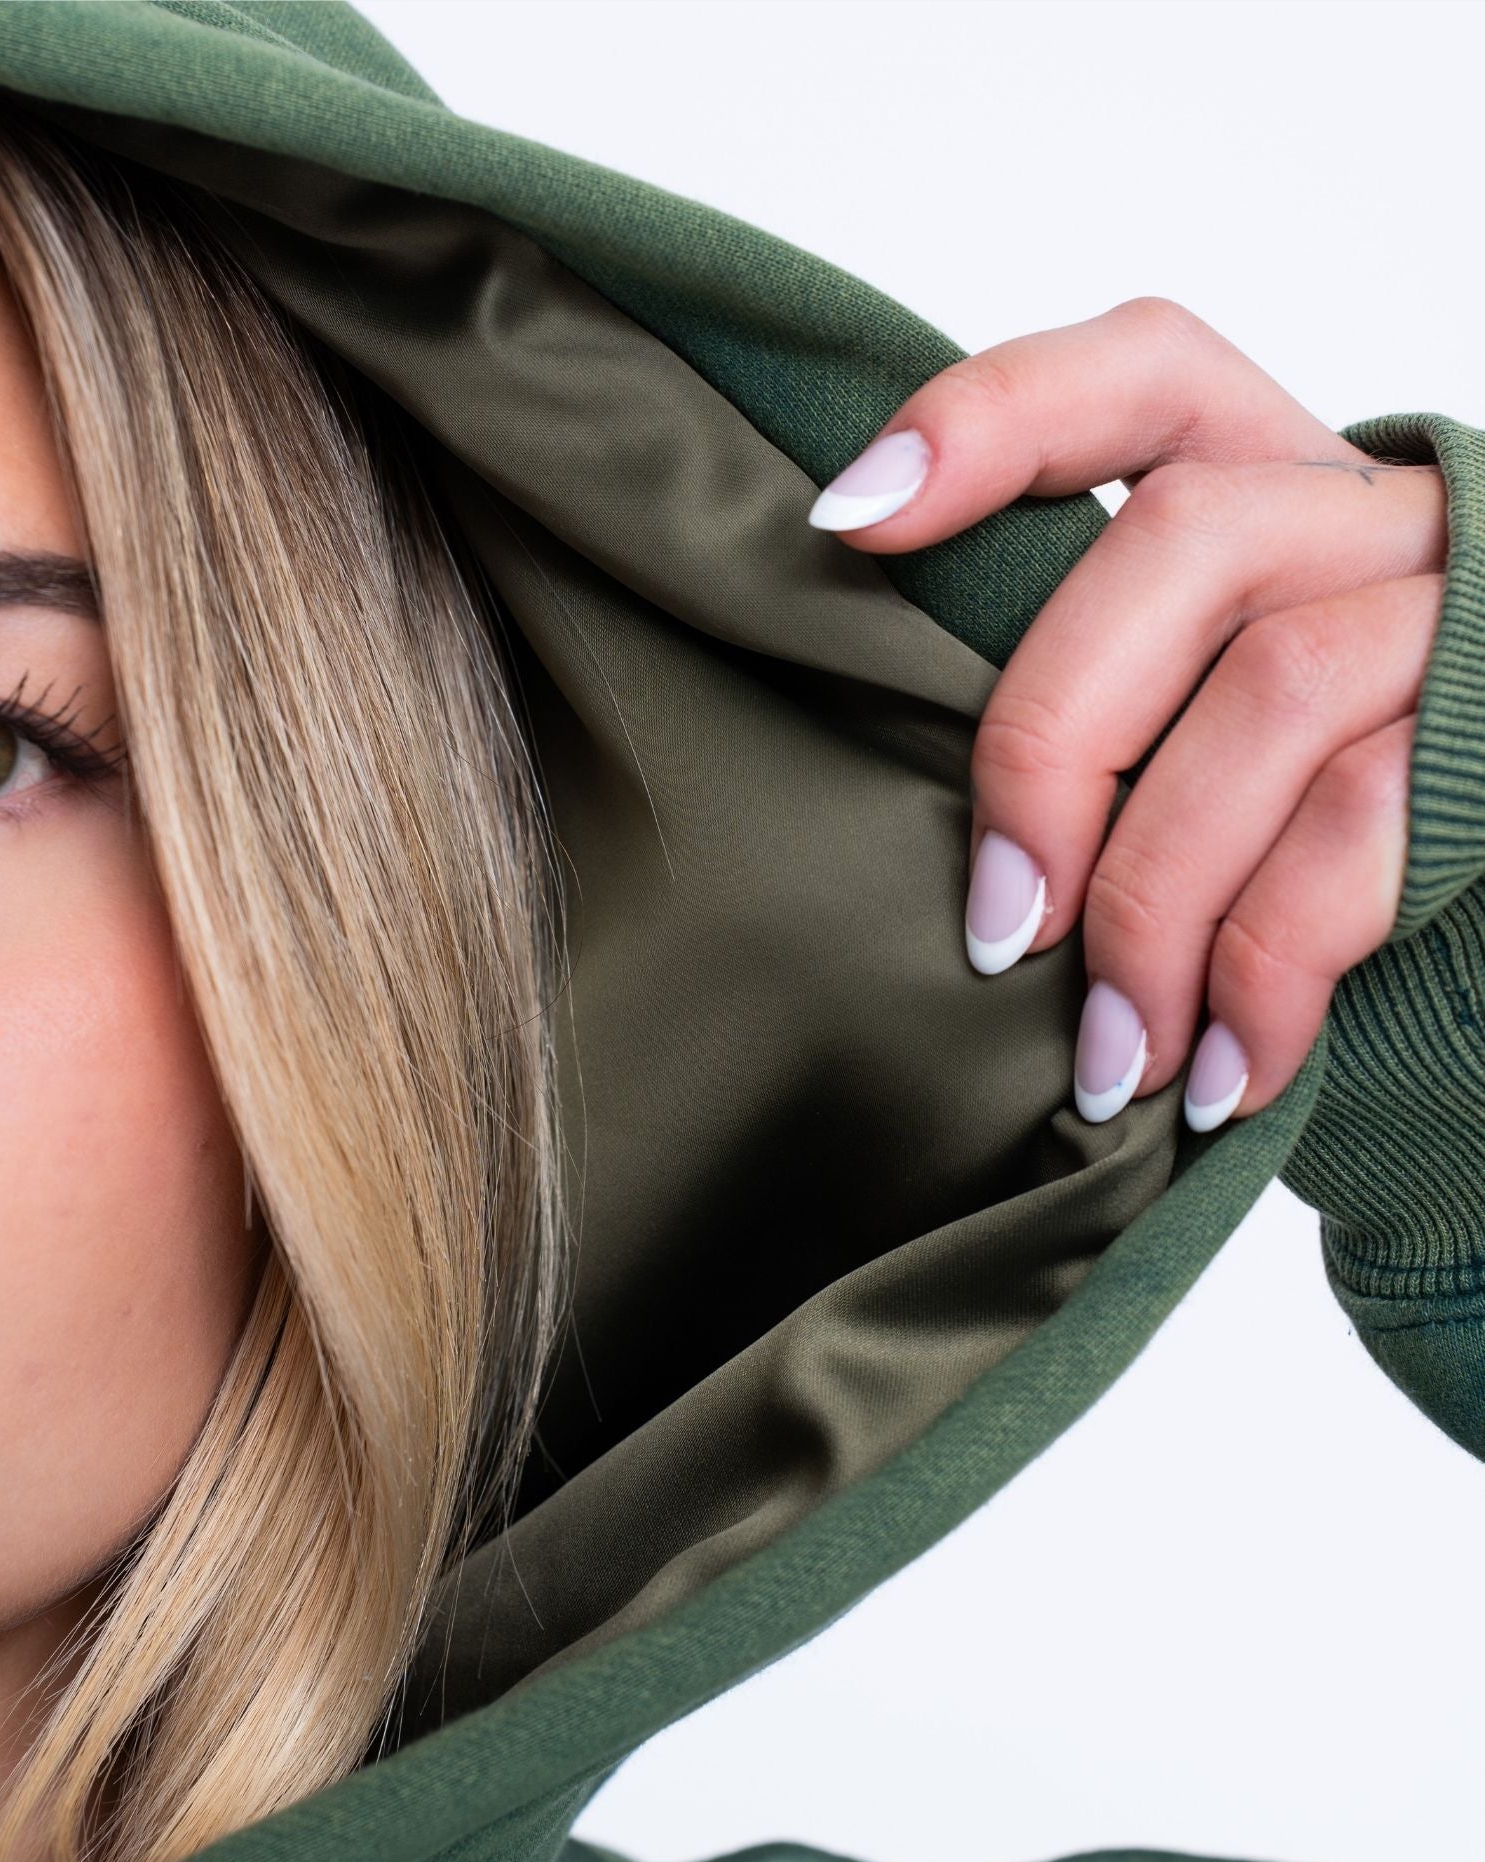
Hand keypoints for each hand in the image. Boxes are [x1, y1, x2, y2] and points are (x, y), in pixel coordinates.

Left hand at [806, 296, 1448, 1131]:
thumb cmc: (1329, 846)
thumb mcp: (1214, 736)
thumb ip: (1114, 703)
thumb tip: (928, 798)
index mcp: (1288, 487)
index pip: (1146, 373)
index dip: (992, 420)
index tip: (848, 524)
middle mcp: (1385, 520)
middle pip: (1186, 542)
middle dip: (1052, 748)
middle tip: (1000, 930)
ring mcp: (1463, 622)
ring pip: (1274, 697)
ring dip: (1155, 903)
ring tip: (1112, 1057)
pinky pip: (1365, 833)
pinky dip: (1265, 976)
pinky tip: (1220, 1076)